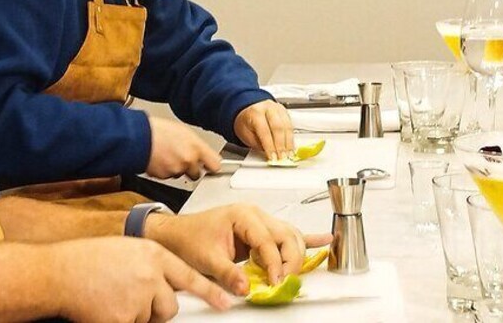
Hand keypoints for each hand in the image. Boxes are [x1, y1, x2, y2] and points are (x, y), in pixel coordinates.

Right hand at [50, 237, 230, 322]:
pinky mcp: (125, 319)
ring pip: (151, 318)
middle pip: (170, 304)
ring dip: (136, 314)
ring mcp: (139, 298)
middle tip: (130, 296)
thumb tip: (163, 284)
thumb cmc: (86, 259)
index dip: (209, 292)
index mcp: (152, 254)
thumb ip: (149, 265)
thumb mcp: (126, 251)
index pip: (189, 276)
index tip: (225, 302)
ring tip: (112, 297)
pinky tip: (105, 308)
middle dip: (156, 307)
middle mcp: (151, 275)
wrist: (60, 271)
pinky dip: (121, 321)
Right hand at [146, 116, 221, 179]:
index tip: (209, 165)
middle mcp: (188, 161)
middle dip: (191, 168)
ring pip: (180, 174)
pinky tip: (159, 159)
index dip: (211, 165)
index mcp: (195, 147)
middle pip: (197, 173)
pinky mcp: (163, 177)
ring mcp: (175, 170)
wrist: (137, 136)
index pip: (215, 165)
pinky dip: (164, 170)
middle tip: (181, 157)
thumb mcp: (182, 131)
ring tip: (166, 155)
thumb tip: (201, 152)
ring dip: (176, 169)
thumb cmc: (157, 129)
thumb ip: (195, 145)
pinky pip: (167, 176)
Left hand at [146, 203, 332, 294]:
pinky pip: (286, 235)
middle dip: (290, 260)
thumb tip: (247, 287)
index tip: (275, 282)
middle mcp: (255, 215)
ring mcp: (259, 222)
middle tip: (283, 281)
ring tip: (293, 274)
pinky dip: (306, 239)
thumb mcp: (206, 258)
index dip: (275, 264)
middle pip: (287, 236)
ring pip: (290, 237)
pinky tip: (324, 240)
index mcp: (243, 216)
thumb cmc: (190, 239)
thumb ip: (228, 273)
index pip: (269, 241)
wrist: (178, 234)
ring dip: (295, 256)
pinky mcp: (260, 232)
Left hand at [234, 100, 293, 160]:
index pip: (264, 131)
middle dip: (281, 145)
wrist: (248, 110)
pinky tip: (290, 147)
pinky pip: (290, 125)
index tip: (272, 157)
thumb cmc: (246, 122)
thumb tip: (270, 154)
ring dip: (289, 143)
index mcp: (255, 113)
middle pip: (278, 128)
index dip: (270, 146)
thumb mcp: (245, 134)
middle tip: (282, 157)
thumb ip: (258, 144)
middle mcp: (268, 108)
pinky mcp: (285, 112)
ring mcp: (278, 109)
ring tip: (288, 154)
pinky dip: (291, 138)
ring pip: (287, 126)